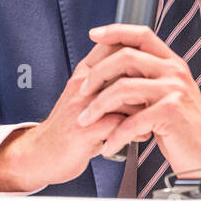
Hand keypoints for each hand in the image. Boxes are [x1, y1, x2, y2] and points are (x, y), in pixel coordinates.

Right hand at [0, 47, 145, 191]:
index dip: (136, 52)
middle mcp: (82, 86)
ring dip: (145, 108)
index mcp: (84, 75)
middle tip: (158, 97)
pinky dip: (137, 130)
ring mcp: (83, 106)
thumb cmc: (68, 127)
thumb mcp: (82, 97)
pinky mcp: (85, 129)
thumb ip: (104, 83)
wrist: (42, 154)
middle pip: (123, 66)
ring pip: (126, 94)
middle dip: (146, 82)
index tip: (153, 68)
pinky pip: (121, 123)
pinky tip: (141, 135)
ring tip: (151, 119)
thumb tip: (135, 71)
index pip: (112, 45)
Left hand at [75, 24, 200, 180]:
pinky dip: (114, 136)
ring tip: (87, 121)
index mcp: (172, 65)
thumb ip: (148, 81)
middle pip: (126, 57)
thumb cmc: (185, 131)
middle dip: (97, 74)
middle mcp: (175, 72)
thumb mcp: (168, 97)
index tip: (94, 33)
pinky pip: (131, 121)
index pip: (142, 35)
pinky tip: (108, 145)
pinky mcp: (171, 113)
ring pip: (122, 88)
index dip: (116, 31)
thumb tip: (116, 72)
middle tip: (82, 91)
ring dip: (97, 107)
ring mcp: (174, 91)